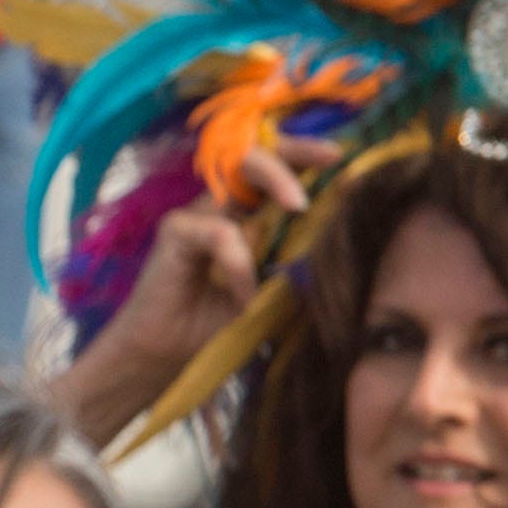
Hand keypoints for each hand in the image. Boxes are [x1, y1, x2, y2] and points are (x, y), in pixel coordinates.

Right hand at [60, 140, 324, 449]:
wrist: (166, 358)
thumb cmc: (215, 326)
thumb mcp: (272, 291)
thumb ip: (297, 261)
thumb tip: (342, 230)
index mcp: (244, 217)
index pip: (276, 171)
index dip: (307, 158)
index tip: (342, 158)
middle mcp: (220, 208)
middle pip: (257, 154)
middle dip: (296, 149)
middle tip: (331, 157)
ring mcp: (195, 215)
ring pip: (238, 172)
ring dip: (277, 181)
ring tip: (299, 207)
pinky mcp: (175, 232)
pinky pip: (221, 232)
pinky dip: (240, 263)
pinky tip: (245, 296)